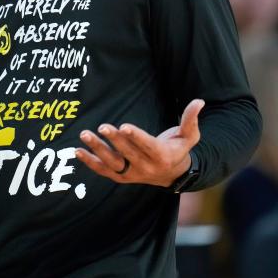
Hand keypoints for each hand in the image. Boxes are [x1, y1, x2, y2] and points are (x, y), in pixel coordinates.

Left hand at [75, 99, 203, 186]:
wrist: (172, 174)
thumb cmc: (178, 149)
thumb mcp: (189, 136)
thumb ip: (191, 119)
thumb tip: (199, 101)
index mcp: (162, 156)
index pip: (147, 146)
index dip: (136, 137)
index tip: (124, 126)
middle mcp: (146, 167)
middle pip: (127, 153)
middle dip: (114, 140)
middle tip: (102, 127)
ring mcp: (131, 174)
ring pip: (112, 163)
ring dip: (97, 150)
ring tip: (85, 135)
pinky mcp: (120, 176)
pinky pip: (102, 170)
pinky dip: (90, 162)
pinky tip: (77, 151)